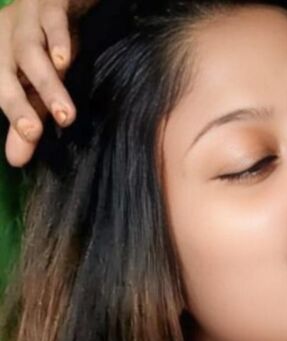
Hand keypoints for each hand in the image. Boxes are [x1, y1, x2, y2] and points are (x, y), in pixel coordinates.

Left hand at [0, 0, 92, 166]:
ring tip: (64, 114)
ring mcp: (27, 17)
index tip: (29, 138)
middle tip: (34, 133)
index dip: (13, 112)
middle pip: (5, 72)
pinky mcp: (51, 2)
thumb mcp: (37, 84)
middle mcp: (6, 36)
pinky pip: (51, 20)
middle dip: (18, 104)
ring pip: (29, 51)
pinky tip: (63, 60)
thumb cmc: (49, 42)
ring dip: (45, 84)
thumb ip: (28, 120)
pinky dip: (57, 40)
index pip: (0, 89)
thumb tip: (15, 161)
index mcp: (0, 57)